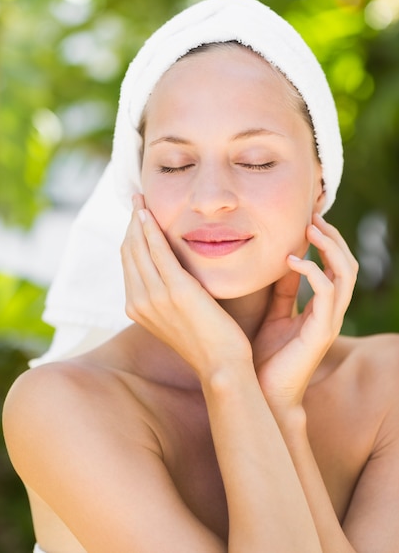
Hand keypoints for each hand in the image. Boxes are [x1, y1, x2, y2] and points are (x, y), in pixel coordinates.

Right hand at [121, 195, 250, 377]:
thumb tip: (170, 274)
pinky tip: (150, 214)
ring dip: (138, 220)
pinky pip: (157, 252)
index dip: (131, 235)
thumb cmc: (206, 340)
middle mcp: (138, 302)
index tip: (137, 216)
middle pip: (128, 251)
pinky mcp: (175, 291)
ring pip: (138, 247)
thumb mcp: (177, 316)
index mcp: (136, 308)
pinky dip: (151, 230)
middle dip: (131, 223)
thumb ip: (167, 295)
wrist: (221, 365)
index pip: (128, 262)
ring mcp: (154, 297)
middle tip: (137, 200)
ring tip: (142, 200)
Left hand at [253, 214, 357, 413]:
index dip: (327, 241)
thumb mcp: (273, 313)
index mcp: (320, 307)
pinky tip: (292, 261)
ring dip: (330, 247)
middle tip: (313, 216)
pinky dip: (314, 272)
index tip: (308, 218)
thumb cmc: (264, 356)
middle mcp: (330, 312)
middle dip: (333, 237)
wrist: (260, 393)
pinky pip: (328, 294)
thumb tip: (284, 260)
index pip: (335, 266)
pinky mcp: (320, 332)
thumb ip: (283, 290)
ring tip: (310, 229)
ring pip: (345, 274)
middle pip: (347, 265)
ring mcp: (328, 322)